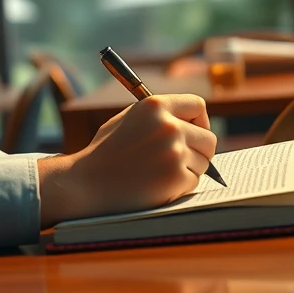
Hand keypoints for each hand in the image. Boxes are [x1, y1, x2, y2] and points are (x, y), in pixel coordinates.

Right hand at [37, 94, 216, 226]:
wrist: (85, 183)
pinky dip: (180, 186)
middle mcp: (168, 126)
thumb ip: (158, 115)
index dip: (199, 120)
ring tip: (158, 173)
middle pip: (208, 138)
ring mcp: (174, 153)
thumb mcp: (128, 119)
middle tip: (182, 159)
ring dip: (187, 170)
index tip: (194, 131)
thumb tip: (192, 121)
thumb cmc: (105, 152)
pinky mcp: (176, 178)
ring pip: (203, 162)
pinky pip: (193, 181)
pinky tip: (157, 185)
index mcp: (155, 106)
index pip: (197, 106)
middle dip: (199, 150)